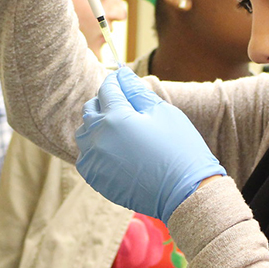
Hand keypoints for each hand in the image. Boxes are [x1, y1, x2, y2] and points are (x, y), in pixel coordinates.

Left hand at [76, 67, 225, 222]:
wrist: (184, 192)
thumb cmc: (178, 148)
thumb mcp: (162, 112)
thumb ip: (137, 91)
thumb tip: (122, 74)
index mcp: (115, 117)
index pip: (108, 89)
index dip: (116, 81)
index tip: (122, 79)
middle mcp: (98, 138)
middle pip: (90, 109)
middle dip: (104, 101)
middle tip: (122, 103)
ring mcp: (94, 160)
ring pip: (84, 133)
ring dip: (97, 125)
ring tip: (117, 128)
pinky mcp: (95, 178)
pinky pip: (86, 156)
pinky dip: (95, 148)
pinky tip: (114, 150)